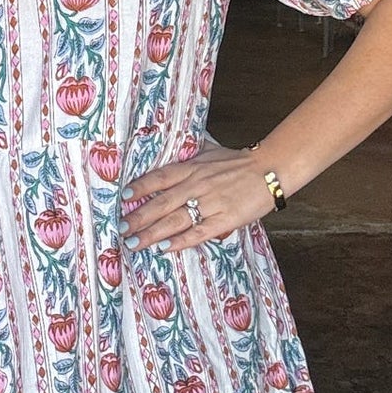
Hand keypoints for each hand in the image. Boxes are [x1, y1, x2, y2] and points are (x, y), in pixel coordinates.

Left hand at [120, 137, 277, 254]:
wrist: (270, 169)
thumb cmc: (239, 161)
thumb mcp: (210, 150)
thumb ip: (189, 152)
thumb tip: (170, 144)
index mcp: (192, 168)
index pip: (160, 177)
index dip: (141, 187)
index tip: (123, 197)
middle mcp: (197, 185)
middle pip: (161, 203)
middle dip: (139, 217)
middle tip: (121, 228)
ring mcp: (211, 203)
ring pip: (175, 220)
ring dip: (152, 233)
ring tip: (134, 243)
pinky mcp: (225, 219)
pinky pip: (198, 232)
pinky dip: (181, 241)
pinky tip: (165, 248)